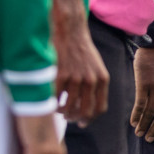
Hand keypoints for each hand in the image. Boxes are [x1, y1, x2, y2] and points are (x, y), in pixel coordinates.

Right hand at [53, 1, 109, 124]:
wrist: (71, 31)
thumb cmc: (81, 50)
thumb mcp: (95, 66)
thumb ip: (94, 85)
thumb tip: (86, 109)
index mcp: (102, 79)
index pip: (99, 108)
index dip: (90, 118)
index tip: (82, 122)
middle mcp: (91, 80)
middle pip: (85, 112)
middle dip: (76, 118)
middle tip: (68, 118)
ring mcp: (76, 78)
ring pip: (69, 108)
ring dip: (63, 113)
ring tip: (58, 110)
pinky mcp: (61, 75)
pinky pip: (56, 98)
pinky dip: (53, 103)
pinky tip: (51, 101)